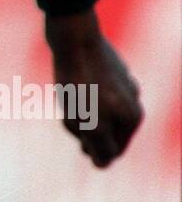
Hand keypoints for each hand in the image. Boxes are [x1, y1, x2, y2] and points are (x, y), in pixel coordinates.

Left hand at [47, 11, 143, 166]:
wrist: (72, 37)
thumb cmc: (78, 83)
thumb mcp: (86, 124)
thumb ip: (99, 148)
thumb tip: (103, 164)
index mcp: (133, 118)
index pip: (109, 153)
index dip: (86, 144)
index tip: (78, 123)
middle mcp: (133, 102)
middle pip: (100, 134)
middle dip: (81, 128)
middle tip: (72, 106)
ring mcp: (120, 84)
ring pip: (90, 114)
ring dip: (75, 111)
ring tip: (68, 92)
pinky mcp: (103, 70)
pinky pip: (84, 96)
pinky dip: (74, 94)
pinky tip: (69, 79)